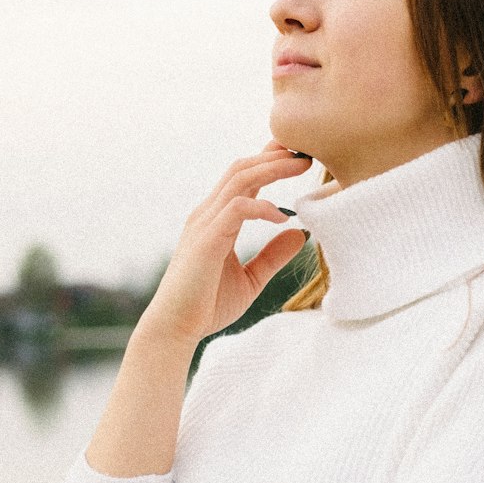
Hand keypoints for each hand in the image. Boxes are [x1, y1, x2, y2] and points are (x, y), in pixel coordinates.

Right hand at [139, 139, 312, 345]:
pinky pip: (236, 209)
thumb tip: (301, 234)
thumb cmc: (206, 305)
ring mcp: (204, 224)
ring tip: (301, 166)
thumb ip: (273, 256)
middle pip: (242, 169)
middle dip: (274, 157)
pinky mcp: (206, 240)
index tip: (298, 155)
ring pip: (239, 180)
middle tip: (307, 153)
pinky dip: (262, 207)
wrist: (175, 329)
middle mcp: (208, 214)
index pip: (243, 177)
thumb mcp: (251, 278)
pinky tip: (281, 217)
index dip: (268, 161)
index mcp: (216, 219)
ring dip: (272, 169)